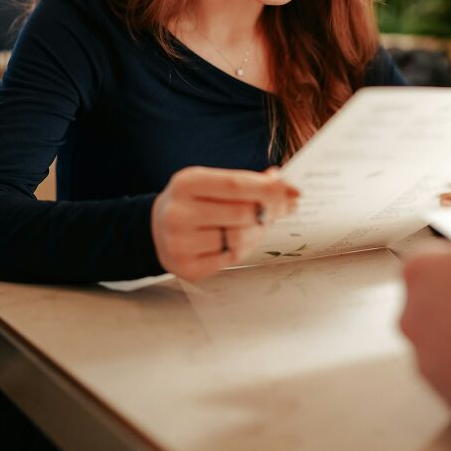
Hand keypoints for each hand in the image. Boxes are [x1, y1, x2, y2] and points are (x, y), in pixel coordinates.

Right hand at [151, 165, 298, 280]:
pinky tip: (239, 240)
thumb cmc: (195, 201)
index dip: (269, 188)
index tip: (293, 191)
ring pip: (239, 239)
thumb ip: (249, 182)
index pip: (236, 184)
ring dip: (258, 232)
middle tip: (281, 208)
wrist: (156, 228)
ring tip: (257, 224)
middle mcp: (179, 212)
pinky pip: (231, 259)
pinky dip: (243, 249)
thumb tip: (287, 186)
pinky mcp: (187, 268)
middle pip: (243, 213)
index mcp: (186, 183)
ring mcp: (180, 243)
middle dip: (269, 211)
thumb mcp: (213, 182)